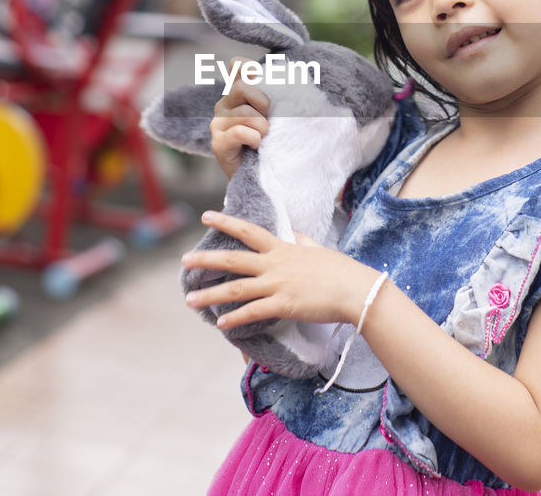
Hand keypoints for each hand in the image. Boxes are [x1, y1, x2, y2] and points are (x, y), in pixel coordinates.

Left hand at [181, 210, 380, 328]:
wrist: (356, 290)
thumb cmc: (340, 270)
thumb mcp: (318, 248)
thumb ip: (301, 240)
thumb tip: (293, 232)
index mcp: (283, 248)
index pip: (248, 231)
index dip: (226, 222)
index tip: (206, 216)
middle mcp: (276, 264)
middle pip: (233, 260)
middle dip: (205, 260)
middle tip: (184, 260)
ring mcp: (278, 285)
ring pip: (236, 289)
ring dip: (210, 295)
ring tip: (190, 299)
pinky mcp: (284, 305)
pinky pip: (253, 312)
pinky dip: (234, 318)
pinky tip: (220, 323)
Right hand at [209, 59, 271, 179]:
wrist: (263, 175)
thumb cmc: (272, 141)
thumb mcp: (277, 114)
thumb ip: (278, 94)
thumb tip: (295, 74)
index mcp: (239, 92)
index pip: (238, 66)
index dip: (250, 68)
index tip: (262, 82)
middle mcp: (225, 104)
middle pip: (242, 87)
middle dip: (262, 102)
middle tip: (269, 119)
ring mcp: (219, 123)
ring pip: (244, 113)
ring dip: (262, 127)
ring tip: (264, 137)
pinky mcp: (218, 142)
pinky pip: (239, 132)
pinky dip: (253, 138)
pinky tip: (256, 145)